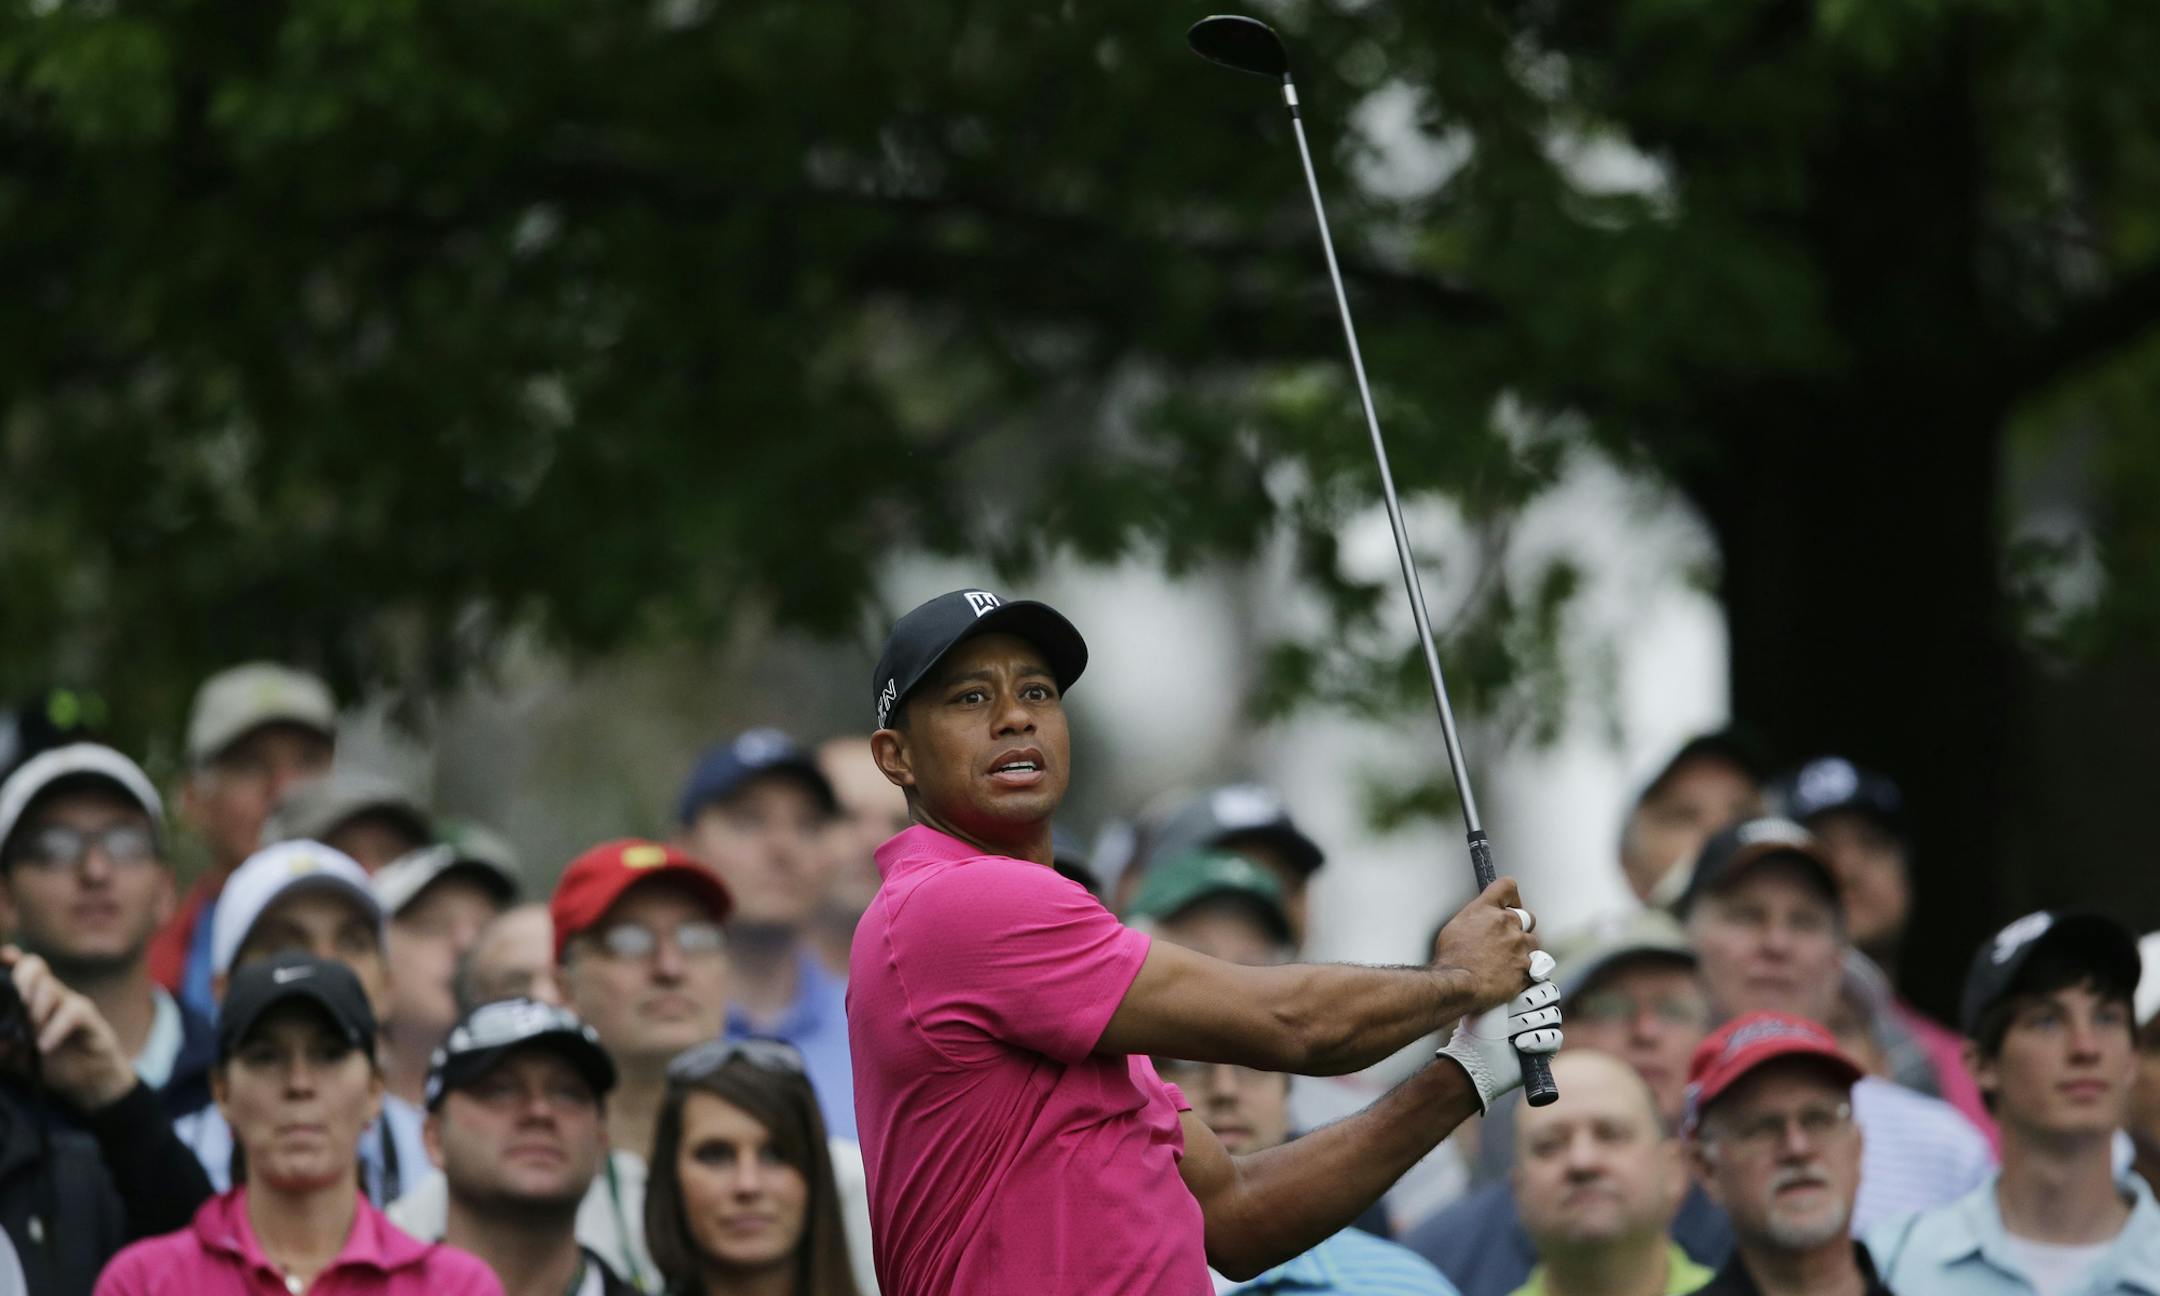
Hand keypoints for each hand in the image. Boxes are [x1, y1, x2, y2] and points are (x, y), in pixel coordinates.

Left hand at [2, 947, 135, 1110]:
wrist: (86, 1082)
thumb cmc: (49, 1064)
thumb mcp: (14, 1058)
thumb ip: (2, 1047)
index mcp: (28, 998)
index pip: (18, 967)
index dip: (9, 960)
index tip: (4, 960)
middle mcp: (48, 995)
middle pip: (34, 966)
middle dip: (20, 979)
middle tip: (16, 1004)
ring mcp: (69, 1003)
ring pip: (51, 986)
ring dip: (34, 1009)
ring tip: (29, 1034)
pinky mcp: (89, 1019)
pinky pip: (73, 1012)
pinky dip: (55, 1028)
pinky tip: (44, 1046)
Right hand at [1431, 879, 1537, 1012]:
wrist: (1458, 984)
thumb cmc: (1451, 959)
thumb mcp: (1455, 927)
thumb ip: (1475, 919)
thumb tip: (1479, 923)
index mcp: (1486, 910)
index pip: (1507, 887)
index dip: (1512, 896)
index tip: (1511, 904)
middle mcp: (1506, 923)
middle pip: (1527, 917)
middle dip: (1520, 928)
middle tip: (1507, 940)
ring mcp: (1519, 945)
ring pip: (1532, 942)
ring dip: (1524, 950)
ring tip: (1508, 962)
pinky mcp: (1526, 967)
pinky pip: (1535, 967)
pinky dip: (1527, 972)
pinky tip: (1512, 976)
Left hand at [1436, 977, 1563, 1112]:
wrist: (1475, 1055)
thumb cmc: (1480, 1023)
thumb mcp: (1494, 996)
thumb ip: (1514, 978)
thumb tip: (1537, 966)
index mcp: (1523, 990)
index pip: (1542, 976)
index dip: (1539, 973)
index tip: (1533, 974)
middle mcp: (1536, 1006)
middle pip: (1551, 993)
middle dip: (1529, 1002)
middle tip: (1509, 1012)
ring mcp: (1543, 1026)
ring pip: (1553, 1015)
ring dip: (1528, 1022)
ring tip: (1507, 1031)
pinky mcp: (1548, 1047)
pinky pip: (1555, 1037)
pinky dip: (1537, 1039)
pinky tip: (1520, 1044)